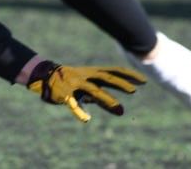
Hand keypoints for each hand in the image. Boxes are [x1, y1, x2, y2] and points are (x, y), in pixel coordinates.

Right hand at [26, 60, 146, 122]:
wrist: (47, 76)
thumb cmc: (74, 83)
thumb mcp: (90, 90)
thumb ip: (105, 101)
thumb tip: (122, 111)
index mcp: (95, 72)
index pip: (115, 71)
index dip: (130, 75)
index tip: (143, 80)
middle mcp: (87, 76)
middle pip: (107, 78)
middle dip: (121, 84)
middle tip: (134, 90)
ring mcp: (76, 84)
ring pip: (93, 90)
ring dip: (106, 98)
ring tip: (118, 107)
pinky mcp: (65, 94)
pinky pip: (73, 103)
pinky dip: (79, 111)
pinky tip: (87, 119)